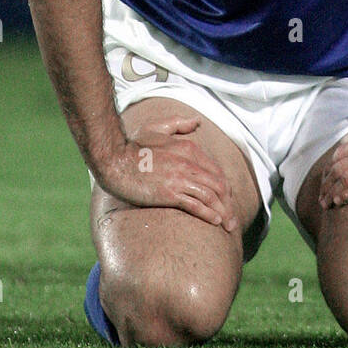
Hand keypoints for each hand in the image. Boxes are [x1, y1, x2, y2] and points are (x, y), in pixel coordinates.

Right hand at [96, 115, 239, 231]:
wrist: (114, 160)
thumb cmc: (133, 145)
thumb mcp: (157, 127)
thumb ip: (179, 124)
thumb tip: (197, 121)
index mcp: (189, 148)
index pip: (217, 171)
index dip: (225, 188)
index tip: (227, 201)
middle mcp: (189, 163)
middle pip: (219, 185)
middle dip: (229, 204)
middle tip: (232, 219)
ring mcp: (180, 178)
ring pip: (211, 196)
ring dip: (223, 213)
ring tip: (228, 225)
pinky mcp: (170, 193)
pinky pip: (196, 205)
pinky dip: (208, 214)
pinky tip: (214, 221)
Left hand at [318, 102, 347, 209]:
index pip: (342, 151)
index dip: (330, 167)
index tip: (326, 179)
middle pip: (340, 166)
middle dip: (327, 183)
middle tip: (321, 196)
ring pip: (345, 178)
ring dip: (332, 192)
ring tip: (326, 203)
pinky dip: (345, 195)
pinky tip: (339, 203)